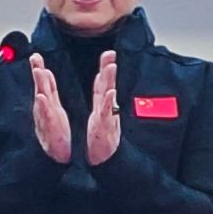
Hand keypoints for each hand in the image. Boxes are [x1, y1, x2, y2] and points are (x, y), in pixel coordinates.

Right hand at [30, 55, 72, 164]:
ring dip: (40, 86)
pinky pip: (46, 117)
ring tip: (40, 72)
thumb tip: (43, 72)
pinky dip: (43, 107)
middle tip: (35, 59)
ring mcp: (46, 120)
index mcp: (48, 104)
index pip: (44, 84)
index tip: (36, 56)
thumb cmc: (55, 134)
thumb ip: (48, 91)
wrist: (56, 156)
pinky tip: (41, 98)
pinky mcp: (50, 130)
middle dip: (37, 73)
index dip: (39, 70)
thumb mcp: (52, 109)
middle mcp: (45, 110)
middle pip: (41, 88)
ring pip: (42, 100)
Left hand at [85, 52, 121, 167]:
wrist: (104, 159)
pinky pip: (106, 114)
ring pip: (108, 96)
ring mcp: (107, 118)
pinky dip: (109, 103)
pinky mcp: (105, 129)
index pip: (103, 84)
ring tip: (110, 67)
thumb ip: (102, 98)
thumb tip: (104, 82)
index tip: (108, 54)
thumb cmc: (101, 139)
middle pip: (108, 86)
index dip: (106, 68)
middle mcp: (107, 110)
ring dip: (110, 81)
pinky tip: (111, 93)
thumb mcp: (101, 116)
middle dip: (109, 69)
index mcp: (103, 106)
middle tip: (110, 54)